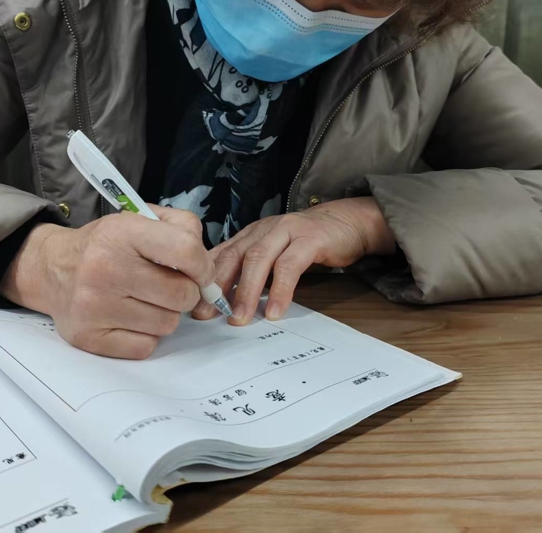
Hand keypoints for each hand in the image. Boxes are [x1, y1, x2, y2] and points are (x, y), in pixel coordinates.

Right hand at [0, 207, 214, 359]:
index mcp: (121, 232)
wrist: (52, 268)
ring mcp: (94, 306)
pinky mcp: (89, 338)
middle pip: (182, 295)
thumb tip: (207, 270)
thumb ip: (182, 229)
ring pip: (167, 324)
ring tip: (144, 300)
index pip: (186, 251)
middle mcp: (104, 268)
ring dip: (165, 314)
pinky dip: (145, 336)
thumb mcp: (139, 219)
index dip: (203, 266)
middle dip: (185, 292)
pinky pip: (146, 346)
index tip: (199, 272)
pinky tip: (130, 318)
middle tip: (168, 286)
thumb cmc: (106, 245)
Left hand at [193, 197, 394, 324]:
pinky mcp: (310, 239)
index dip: (204, 280)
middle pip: (233, 256)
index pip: (220, 254)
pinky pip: (290, 265)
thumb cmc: (308, 243)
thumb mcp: (275, 253)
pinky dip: (280, 289)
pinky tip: (275, 311)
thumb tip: (226, 300)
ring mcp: (287, 231)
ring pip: (258, 259)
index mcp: (251, 234)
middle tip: (206, 314)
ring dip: (246, 290)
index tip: (192, 305)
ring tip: (239, 318)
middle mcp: (264, 229)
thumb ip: (252, 270)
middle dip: (217, 286)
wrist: (348, 222)